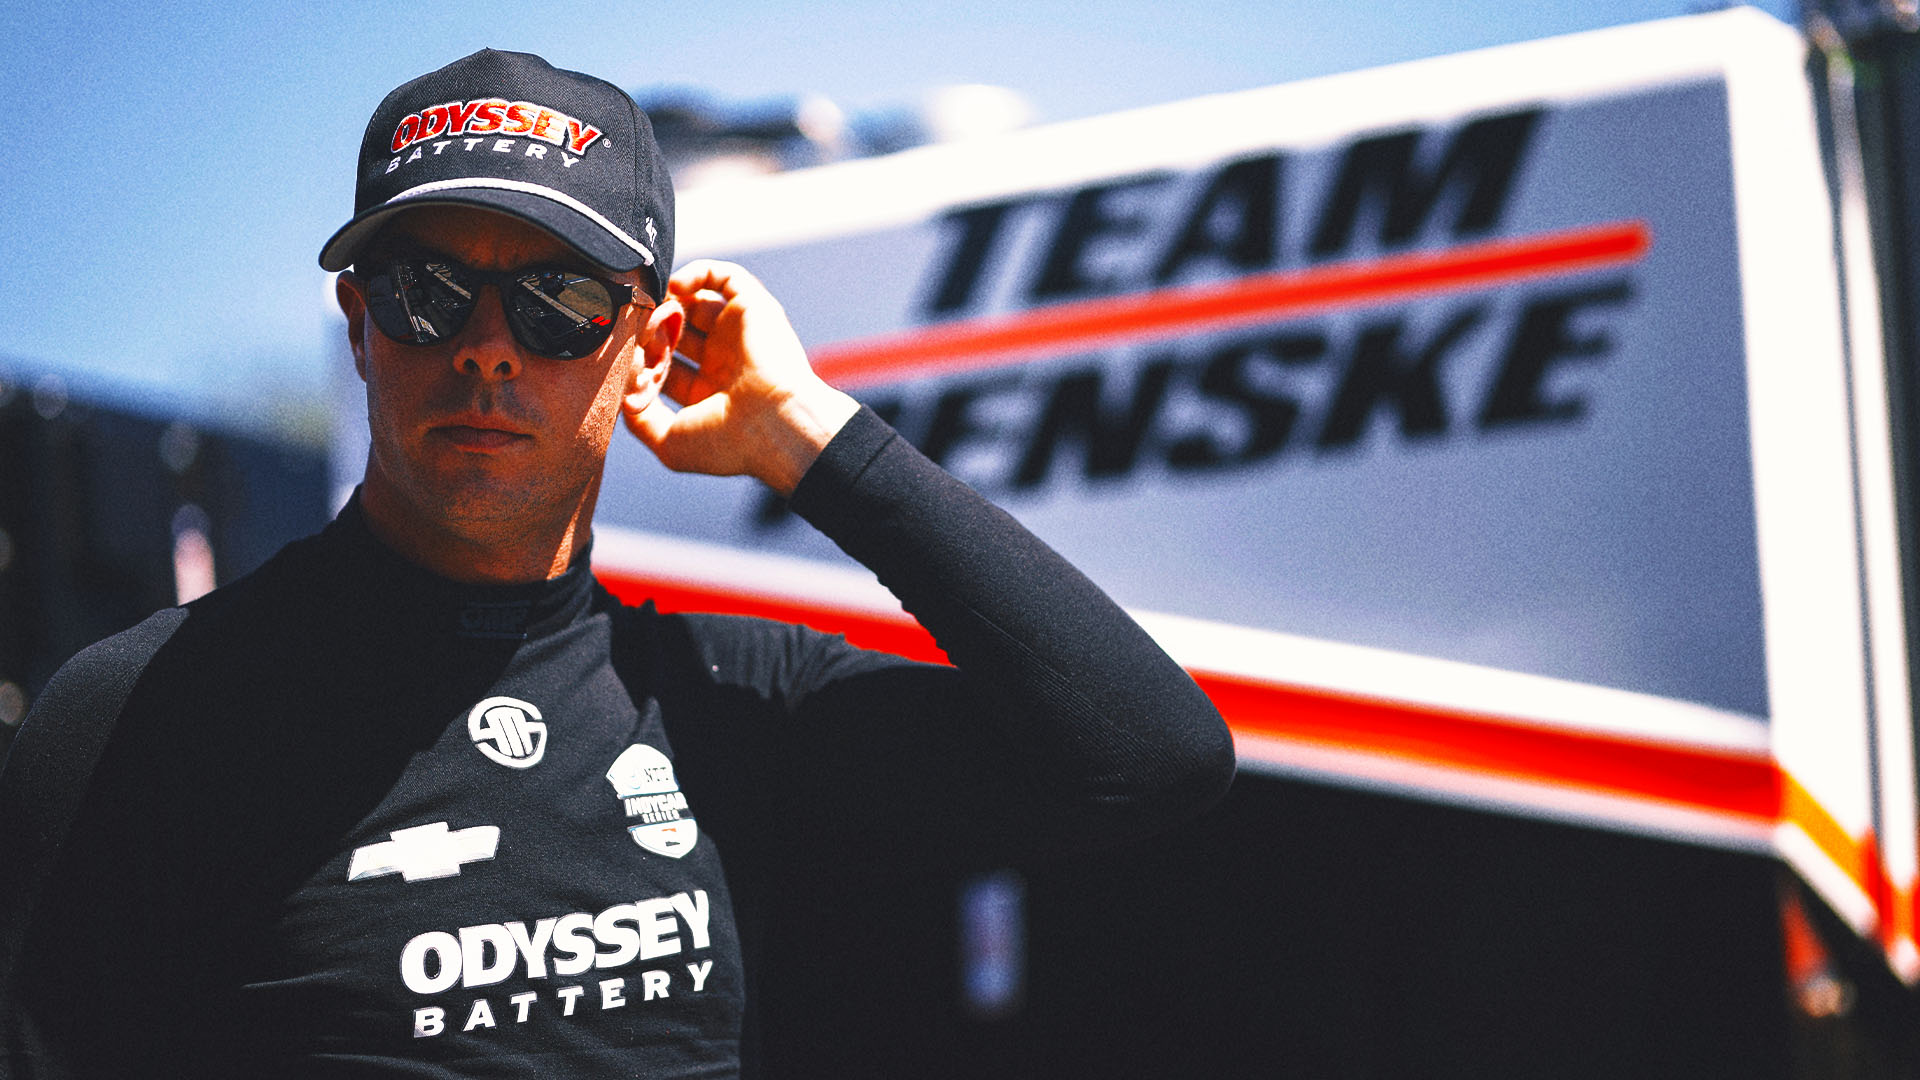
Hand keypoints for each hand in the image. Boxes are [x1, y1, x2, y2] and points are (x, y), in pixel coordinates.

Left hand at [623, 260, 859, 495]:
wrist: (779, 428)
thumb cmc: (731, 443)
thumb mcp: (672, 445)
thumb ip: (641, 423)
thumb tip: (624, 398)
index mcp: (709, 391)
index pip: (664, 364)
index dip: (640, 361)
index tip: (628, 367)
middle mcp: (724, 359)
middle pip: (675, 330)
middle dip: (651, 330)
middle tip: (638, 336)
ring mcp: (739, 333)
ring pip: (694, 301)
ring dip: (667, 303)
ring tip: (654, 314)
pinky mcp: (754, 308)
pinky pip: (724, 276)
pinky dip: (696, 273)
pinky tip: (676, 289)